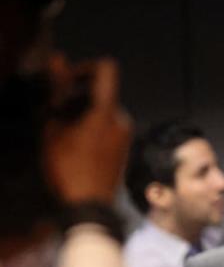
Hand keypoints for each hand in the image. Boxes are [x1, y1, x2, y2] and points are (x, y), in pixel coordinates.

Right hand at [43, 55, 131, 204]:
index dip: (85, 66)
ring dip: (82, 110)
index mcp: (108, 111)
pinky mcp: (124, 147)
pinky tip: (73, 142)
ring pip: (104, 108)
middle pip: (102, 91)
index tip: (65, 80)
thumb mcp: (54, 126)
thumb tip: (57, 58)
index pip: (107, 69)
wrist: (89, 208)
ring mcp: (126, 134)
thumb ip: (58, 89)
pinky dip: (91, 124)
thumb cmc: (68, 168)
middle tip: (55, 111)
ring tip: (61, 130)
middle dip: (77, 93)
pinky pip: (108, 124)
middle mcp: (123, 119)